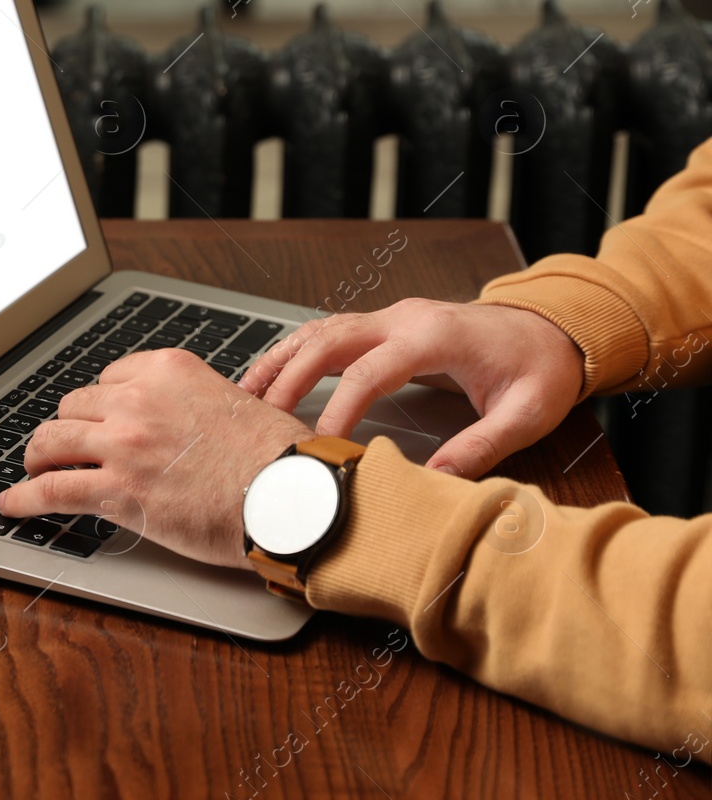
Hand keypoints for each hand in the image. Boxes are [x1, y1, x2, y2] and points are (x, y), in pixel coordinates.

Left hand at [0, 349, 312, 568]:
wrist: (288, 493)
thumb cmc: (276, 456)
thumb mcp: (234, 400)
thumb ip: (194, 403)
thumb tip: (184, 422)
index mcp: (168, 370)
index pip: (109, 378)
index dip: (98, 404)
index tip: (95, 418)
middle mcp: (137, 400)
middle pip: (74, 407)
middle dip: (67, 428)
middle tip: (61, 445)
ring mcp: (123, 444)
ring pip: (52, 442)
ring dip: (38, 457)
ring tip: (32, 469)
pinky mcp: (117, 490)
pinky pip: (52, 489)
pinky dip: (24, 498)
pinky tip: (12, 504)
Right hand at [238, 298, 584, 478]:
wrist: (554, 327)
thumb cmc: (540, 367)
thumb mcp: (527, 413)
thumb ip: (481, 447)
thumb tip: (433, 483)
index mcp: (434, 336)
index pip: (369, 371)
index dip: (338, 407)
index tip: (317, 441)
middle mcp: (404, 319)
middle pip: (328, 341)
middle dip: (289, 378)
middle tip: (258, 415)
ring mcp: (391, 316)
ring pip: (319, 331)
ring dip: (281, 360)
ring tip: (245, 394)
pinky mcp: (384, 324)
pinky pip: (328, 332)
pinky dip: (294, 352)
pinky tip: (271, 375)